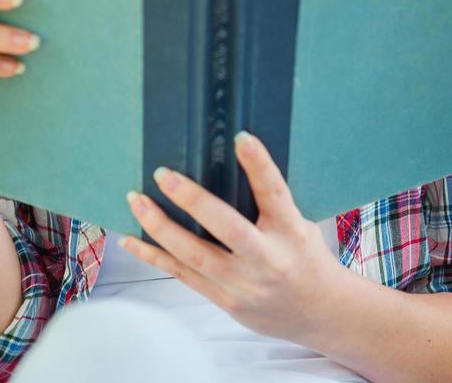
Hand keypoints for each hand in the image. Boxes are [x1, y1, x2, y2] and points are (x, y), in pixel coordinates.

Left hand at [120, 130, 344, 348]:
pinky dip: (154, 256)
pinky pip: (183, 276)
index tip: (241, 137)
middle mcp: (268, 259)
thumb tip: (229, 159)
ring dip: (160, 227)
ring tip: (137, 200)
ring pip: (195, 255)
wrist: (320, 314)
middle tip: (163, 174)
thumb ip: (269, 202)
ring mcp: (244, 285)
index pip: (275, 193)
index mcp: (291, 232)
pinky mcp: (226, 302)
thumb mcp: (299, 224)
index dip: (259, 165)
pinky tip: (131, 239)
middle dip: (192, 200)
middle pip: (227, 228)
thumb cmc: (305, 256)